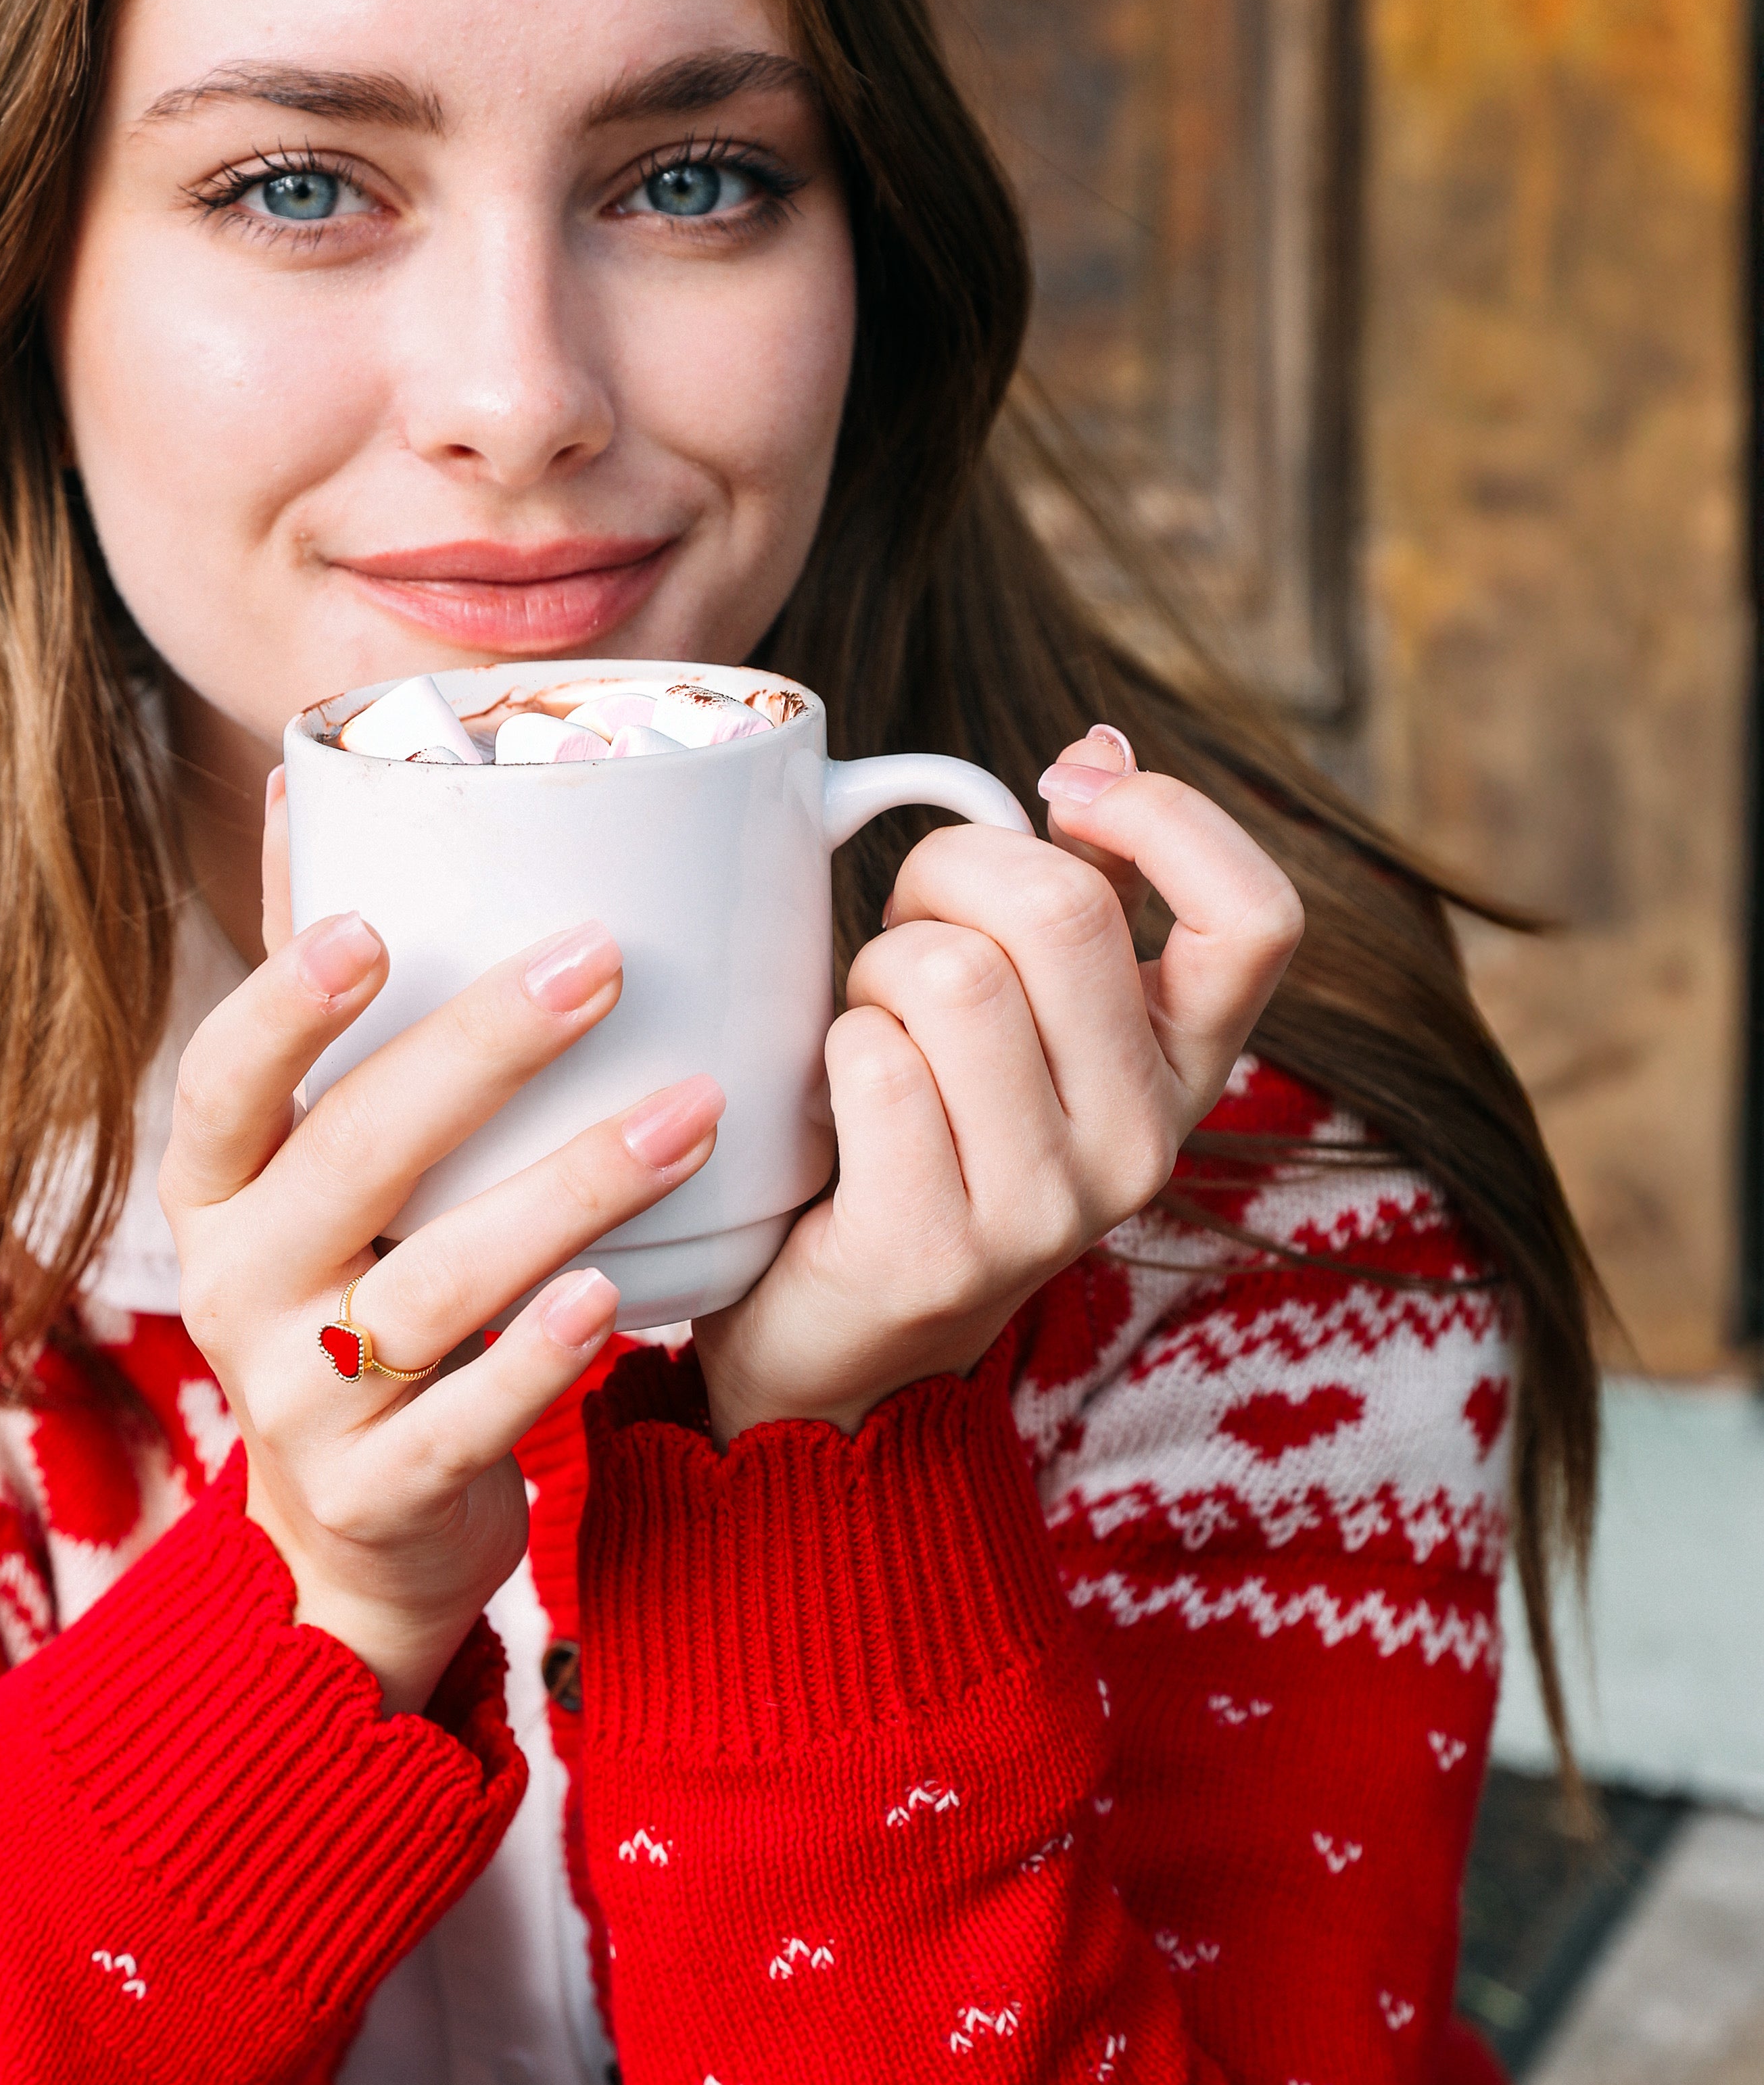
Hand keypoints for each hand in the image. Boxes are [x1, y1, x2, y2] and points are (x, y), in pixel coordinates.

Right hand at [162, 797, 721, 1712]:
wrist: (356, 1534)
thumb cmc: (356, 1293)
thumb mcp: (311, 1170)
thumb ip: (319, 1006)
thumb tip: (310, 789)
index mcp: (217, 1194)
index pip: (221, 1083)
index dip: (285, 1007)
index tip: (368, 924)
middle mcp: (239, 1292)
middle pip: (351, 1159)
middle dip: (478, 1051)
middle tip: (600, 960)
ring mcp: (303, 1402)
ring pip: (430, 1287)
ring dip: (563, 1193)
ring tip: (686, 1113)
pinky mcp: (383, 1491)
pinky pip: (467, 1420)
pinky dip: (540, 1357)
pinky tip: (620, 1295)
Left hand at [694, 725, 1302, 1442]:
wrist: (832, 1342)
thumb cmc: (915, 1132)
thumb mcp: (1017, 1008)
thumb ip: (1071, 887)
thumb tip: (1101, 742)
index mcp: (1182, 1070)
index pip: (1257, 919)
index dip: (1166, 818)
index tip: (1066, 789)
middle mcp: (1143, 1145)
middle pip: (1059, 911)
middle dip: (946, 875)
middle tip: (904, 926)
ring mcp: (1048, 1211)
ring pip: (952, 977)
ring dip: (873, 968)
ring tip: (865, 1026)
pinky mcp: (938, 1253)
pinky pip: (875, 1062)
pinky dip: (828, 1052)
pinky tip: (832, 1106)